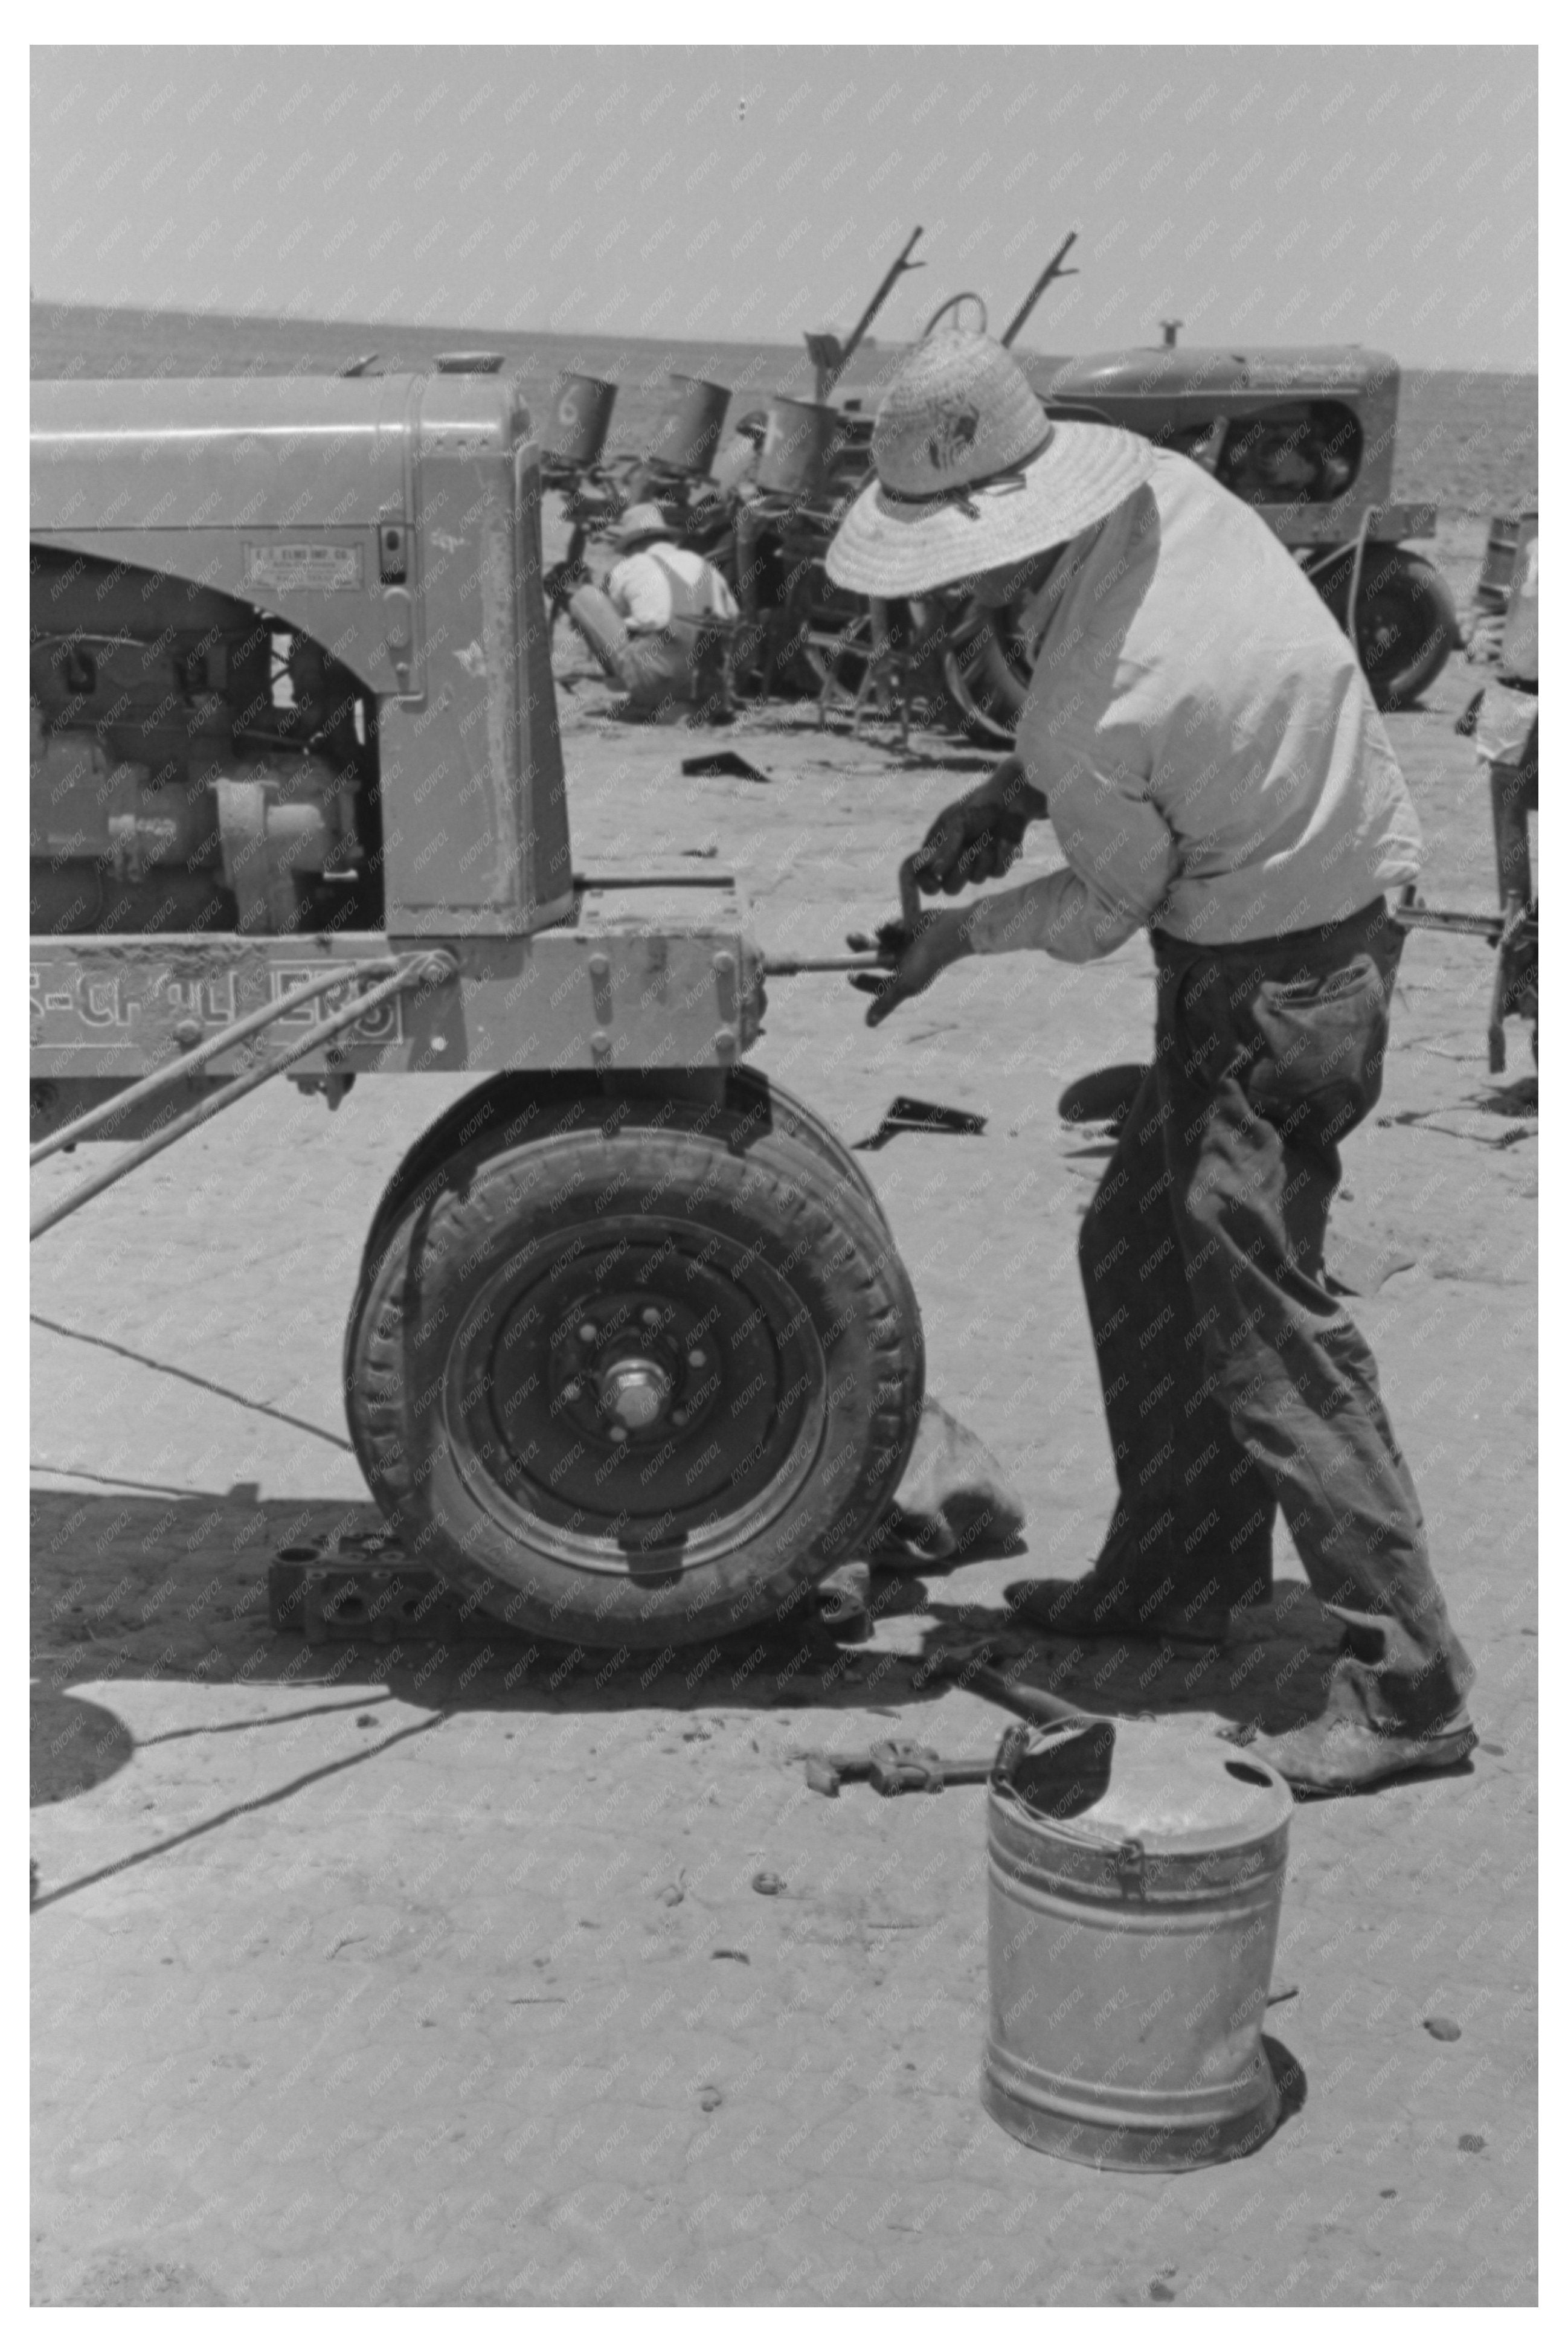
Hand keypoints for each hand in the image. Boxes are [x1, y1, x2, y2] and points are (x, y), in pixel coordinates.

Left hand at [846, 907, 975, 1027]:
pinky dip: (891, 924)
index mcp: (902, 980)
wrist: (953, 931)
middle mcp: (901, 964)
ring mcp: (904, 944)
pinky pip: (889, 925)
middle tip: (850, 938)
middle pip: (872, 958)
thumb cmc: (929, 961)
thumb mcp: (905, 984)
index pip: (875, 984)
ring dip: (878, 933)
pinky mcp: (907, 926)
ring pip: (878, 939)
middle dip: (860, 946)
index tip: (849, 975)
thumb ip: (885, 1002)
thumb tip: (868, 1025)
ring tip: (881, 928)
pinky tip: (902, 924)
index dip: (860, 980)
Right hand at [909, 753, 1047, 896]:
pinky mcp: (997, 863)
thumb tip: (936, 872)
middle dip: (960, 873)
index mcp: (938, 846)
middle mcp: (955, 858)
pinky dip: (1002, 856)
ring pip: (977, 880)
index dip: (926, 883)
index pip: (924, 875)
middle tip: (968, 853)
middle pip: (951, 887)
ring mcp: (977, 862)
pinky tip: (1005, 841)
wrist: (1012, 797)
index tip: (935, 886)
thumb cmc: (979, 805)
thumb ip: (947, 847)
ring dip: (984, 858)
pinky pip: (997, 873)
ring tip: (990, 837)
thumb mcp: (958, 821)